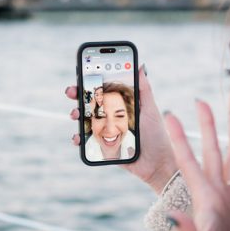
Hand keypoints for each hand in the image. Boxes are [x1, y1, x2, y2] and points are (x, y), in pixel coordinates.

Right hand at [65, 65, 177, 192]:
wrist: (157, 164)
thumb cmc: (157, 136)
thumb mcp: (150, 110)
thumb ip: (144, 89)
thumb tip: (140, 66)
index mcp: (121, 104)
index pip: (104, 89)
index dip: (91, 80)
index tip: (83, 72)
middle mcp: (111, 116)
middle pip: (90, 102)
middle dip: (77, 94)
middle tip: (72, 91)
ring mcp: (105, 131)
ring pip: (84, 120)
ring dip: (76, 114)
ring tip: (76, 114)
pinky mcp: (103, 147)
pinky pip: (86, 141)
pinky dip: (78, 138)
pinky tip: (78, 137)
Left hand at [164, 101, 229, 230]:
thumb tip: (172, 216)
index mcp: (201, 200)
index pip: (188, 162)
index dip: (181, 138)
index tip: (171, 114)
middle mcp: (212, 195)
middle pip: (209, 152)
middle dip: (204, 126)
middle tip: (198, 99)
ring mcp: (226, 200)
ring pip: (228, 160)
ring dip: (227, 136)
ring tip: (229, 111)